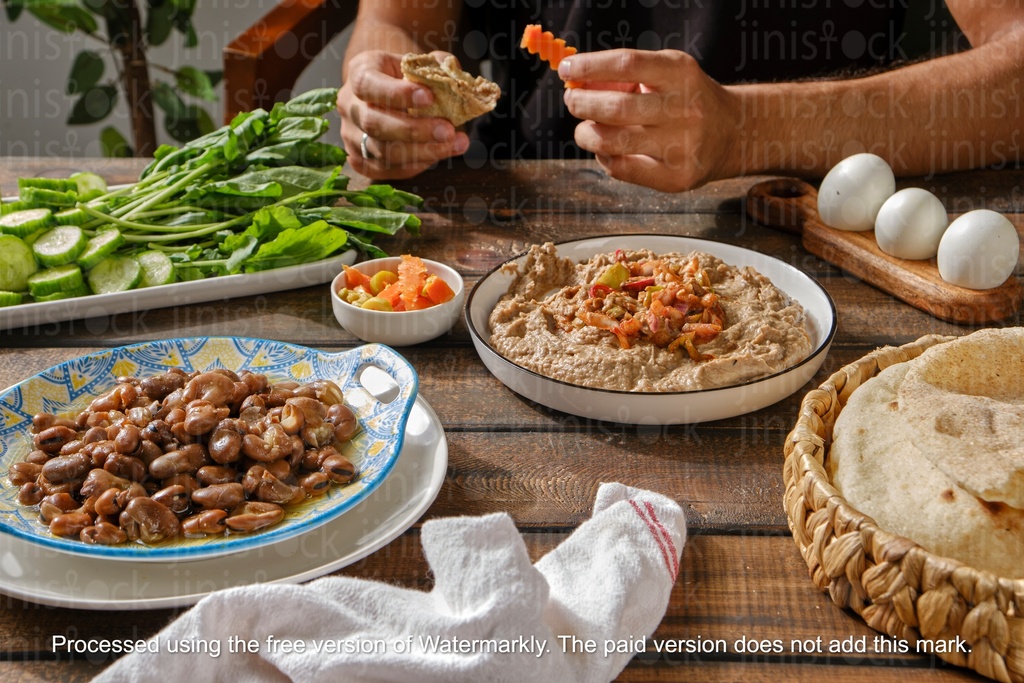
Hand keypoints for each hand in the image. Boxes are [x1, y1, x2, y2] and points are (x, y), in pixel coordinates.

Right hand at [337, 50, 469, 179]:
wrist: (389, 92)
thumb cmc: (406, 75)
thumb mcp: (418, 61)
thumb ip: (436, 65)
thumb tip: (453, 72)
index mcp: (360, 72)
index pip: (369, 85)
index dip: (397, 94)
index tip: (429, 97)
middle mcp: (349, 106)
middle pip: (374, 123)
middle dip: (414, 130)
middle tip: (447, 131)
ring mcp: (352, 136)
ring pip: (382, 152)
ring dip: (422, 152)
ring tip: (454, 145)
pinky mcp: (361, 159)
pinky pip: (387, 169)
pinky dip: (415, 165)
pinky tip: (438, 155)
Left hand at [559, 50, 740, 192]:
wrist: (733, 132)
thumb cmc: (686, 99)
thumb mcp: (665, 74)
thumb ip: (624, 77)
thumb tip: (577, 83)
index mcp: (681, 73)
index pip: (628, 64)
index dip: (591, 67)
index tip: (567, 70)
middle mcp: (685, 109)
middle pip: (617, 107)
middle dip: (583, 104)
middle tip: (572, 101)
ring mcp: (682, 146)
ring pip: (615, 142)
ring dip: (586, 135)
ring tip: (584, 129)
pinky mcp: (677, 177)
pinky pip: (623, 170)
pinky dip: (605, 159)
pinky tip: (605, 151)